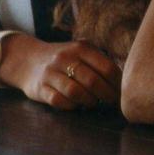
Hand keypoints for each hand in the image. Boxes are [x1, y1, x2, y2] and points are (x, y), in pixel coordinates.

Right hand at [0, 36, 121, 109]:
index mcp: (81, 48)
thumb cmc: (64, 59)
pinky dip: (71, 106)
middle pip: (92, 81)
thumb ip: (99, 60)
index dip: (117, 83)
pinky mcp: (40, 88)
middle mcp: (65, 58)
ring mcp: (51, 73)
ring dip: (89, 101)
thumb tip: (125, 79)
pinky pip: (59, 101)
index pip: (106, 67)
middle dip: (106, 95)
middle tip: (112, 102)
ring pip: (76, 92)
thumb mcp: (81, 51)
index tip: (123, 92)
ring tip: (94, 103)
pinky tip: (76, 105)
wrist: (28, 60)